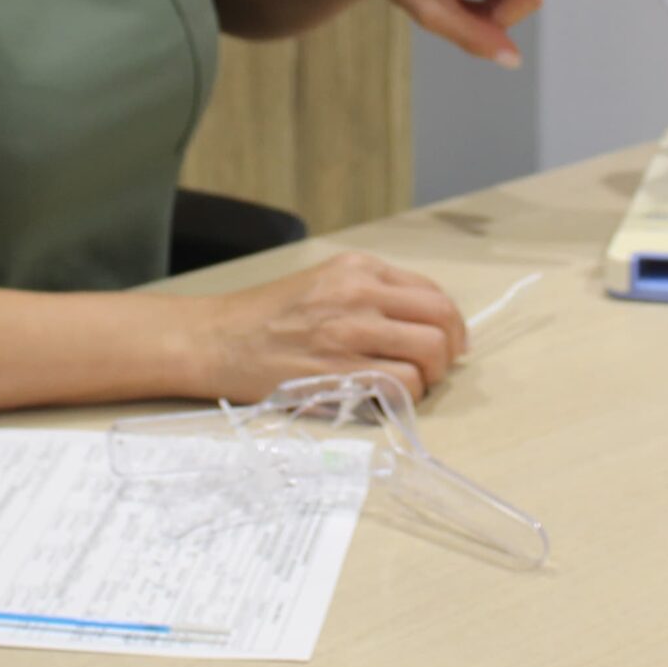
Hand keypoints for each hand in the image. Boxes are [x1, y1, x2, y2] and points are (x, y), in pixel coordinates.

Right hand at [187, 252, 468, 400]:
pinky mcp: (337, 372)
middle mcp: (359, 294)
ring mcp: (349, 333)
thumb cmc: (267, 315)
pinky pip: (400, 384)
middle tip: (436, 367)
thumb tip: (423, 320)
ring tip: (412, 384)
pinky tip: (388, 398)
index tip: (450, 341)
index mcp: (359, 268)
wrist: (217, 339)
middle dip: (448, 349)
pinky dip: (405, 395)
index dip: (450, 323)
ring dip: (430, 376)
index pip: (432, 293)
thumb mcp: (325, 281)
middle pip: (440, 320)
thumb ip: (372, 291)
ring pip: (428, 353)